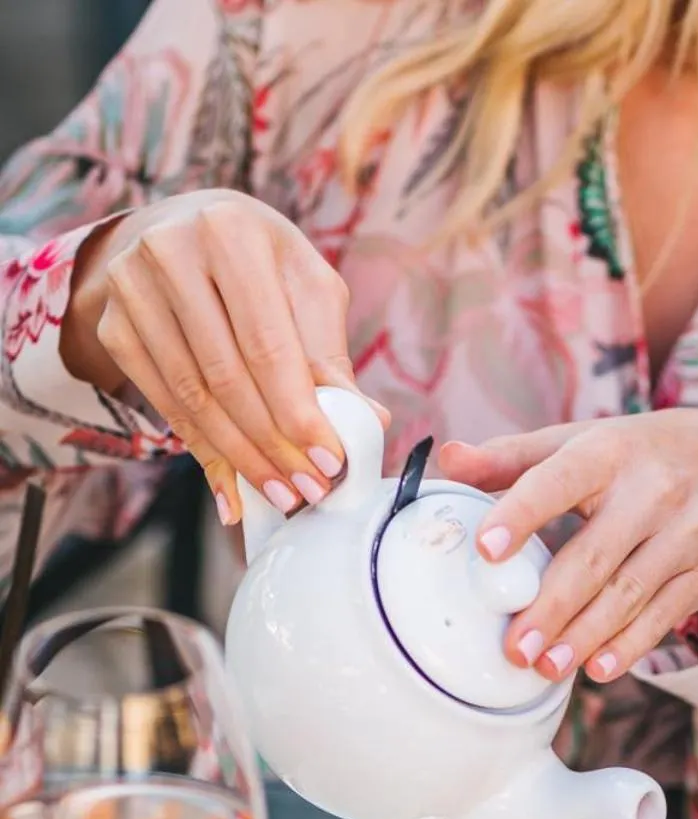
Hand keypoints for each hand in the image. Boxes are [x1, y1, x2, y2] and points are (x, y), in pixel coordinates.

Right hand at [61, 189, 388, 525]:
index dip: (298, 411)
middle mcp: (171, 252)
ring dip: (240, 457)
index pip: (267, 343)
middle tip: (306, 490)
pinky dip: (204, 451)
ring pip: (192, 397)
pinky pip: (164, 405)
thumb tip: (369, 419)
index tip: (329, 462)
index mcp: (230, 232)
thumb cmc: (260, 265)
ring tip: (280, 494)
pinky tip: (233, 485)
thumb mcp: (304, 289)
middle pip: (226, 376)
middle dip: (272, 445)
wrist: (180, 234)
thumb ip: (329, 352)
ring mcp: (132, 290)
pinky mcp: (113, 326)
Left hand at [439, 410, 697, 681]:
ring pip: (629, 593)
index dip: (522, 513)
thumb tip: (447, 460)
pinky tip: (600, 669)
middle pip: (595, 556)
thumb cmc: (645, 455)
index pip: (559, 479)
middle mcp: (654, 490)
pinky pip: (665, 614)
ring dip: (585, 636)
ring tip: (544, 666)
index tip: (485, 549)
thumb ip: (515, 457)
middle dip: (551, 607)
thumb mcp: (587, 442)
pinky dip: (632, 645)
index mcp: (611, 450)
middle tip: (513, 647)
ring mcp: (687, 533)